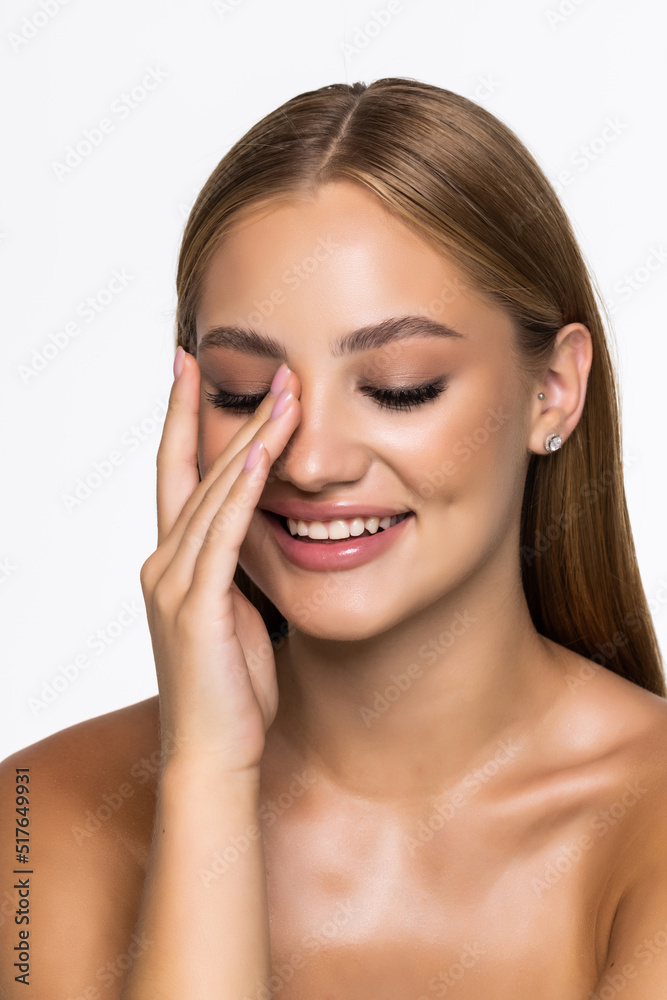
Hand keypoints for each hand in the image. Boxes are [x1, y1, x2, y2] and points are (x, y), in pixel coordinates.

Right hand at [139, 349, 300, 773]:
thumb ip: (240, 572)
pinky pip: (222, 538)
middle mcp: (164, 566)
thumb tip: (266, 537)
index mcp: (175, 566)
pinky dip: (240, 494)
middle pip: (196, 472)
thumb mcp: (238, 617)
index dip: (186, 421)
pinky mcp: (196, 608)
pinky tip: (260, 458)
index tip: (196, 370)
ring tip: (285, 394)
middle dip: (231, 415)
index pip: (179, 477)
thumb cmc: (231, 692)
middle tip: (268, 367)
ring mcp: (174, 585)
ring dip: (249, 441)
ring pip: (211, 494)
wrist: (212, 756)